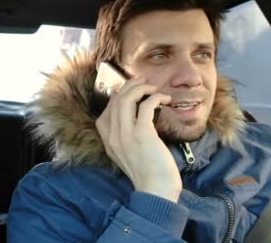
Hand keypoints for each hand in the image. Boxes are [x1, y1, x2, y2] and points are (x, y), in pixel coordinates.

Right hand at [95, 77, 181, 201]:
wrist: (155, 190)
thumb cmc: (147, 173)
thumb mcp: (126, 155)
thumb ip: (124, 137)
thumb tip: (136, 117)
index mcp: (107, 141)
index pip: (106, 111)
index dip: (118, 96)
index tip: (131, 91)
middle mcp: (113, 135)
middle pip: (116, 100)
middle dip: (129, 86)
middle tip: (143, 80)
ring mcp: (126, 134)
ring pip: (127, 98)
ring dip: (141, 88)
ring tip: (152, 87)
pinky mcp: (143, 134)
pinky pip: (146, 105)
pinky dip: (155, 97)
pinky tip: (164, 99)